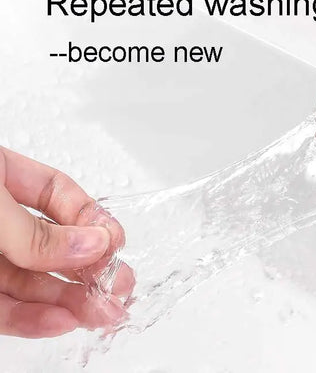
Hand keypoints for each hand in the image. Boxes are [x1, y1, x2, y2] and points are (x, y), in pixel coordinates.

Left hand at [0, 147, 133, 337]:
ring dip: (71, 300)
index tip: (114, 243)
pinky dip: (33, 318)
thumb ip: (37, 230)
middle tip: (120, 287)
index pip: (59, 195)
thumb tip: (93, 243)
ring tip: (102, 313)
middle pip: (55, 243)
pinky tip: (62, 321)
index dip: (91, 218)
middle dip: (90, 267)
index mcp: (1, 178)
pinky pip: (5, 308)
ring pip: (35, 280)